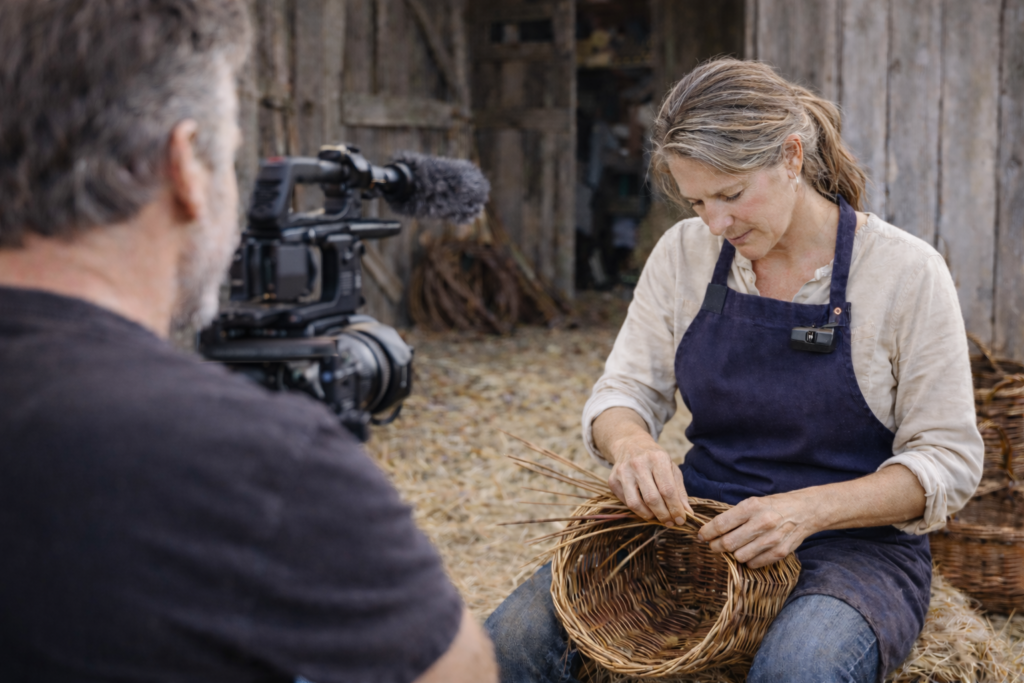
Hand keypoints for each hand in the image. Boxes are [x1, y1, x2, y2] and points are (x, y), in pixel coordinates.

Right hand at [608, 438, 693, 525]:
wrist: (630, 445)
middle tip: (670, 522)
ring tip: (658, 517)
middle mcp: (638, 464)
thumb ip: (680, 491)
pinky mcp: (612, 481)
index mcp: (657, 458)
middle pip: (652, 498)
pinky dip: (638, 510)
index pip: (667, 490)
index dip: (675, 508)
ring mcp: (623, 472)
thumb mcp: (671, 468)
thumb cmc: (655, 459)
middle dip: (663, 515)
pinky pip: (626, 502)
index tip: (681, 520)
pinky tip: (645, 508)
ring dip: (649, 516)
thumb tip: (687, 513)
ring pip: (635, 504)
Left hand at [697, 493, 817, 567]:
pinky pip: (754, 564)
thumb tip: (711, 530)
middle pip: (728, 543)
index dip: (707, 532)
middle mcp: (762, 523)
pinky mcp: (780, 552)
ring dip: (733, 554)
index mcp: (751, 507)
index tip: (701, 535)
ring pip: (739, 556)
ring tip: (735, 548)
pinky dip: (748, 561)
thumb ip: (734, 516)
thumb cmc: (773, 506)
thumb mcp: (753, 502)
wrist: (805, 511)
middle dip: (716, 546)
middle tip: (713, 545)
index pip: (721, 524)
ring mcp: (772, 539)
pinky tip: (750, 552)